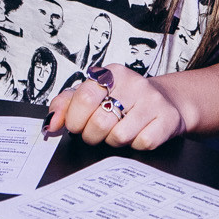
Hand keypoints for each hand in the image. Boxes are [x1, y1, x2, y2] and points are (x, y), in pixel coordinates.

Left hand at [44, 64, 184, 149]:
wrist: (166, 101)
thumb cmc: (124, 100)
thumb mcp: (94, 95)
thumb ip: (66, 105)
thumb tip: (50, 123)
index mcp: (112, 73)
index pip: (84, 97)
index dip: (74, 119)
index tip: (76, 125)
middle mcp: (134, 83)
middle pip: (99, 122)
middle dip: (92, 135)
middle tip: (97, 132)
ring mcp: (153, 101)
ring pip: (119, 136)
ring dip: (114, 141)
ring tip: (119, 130)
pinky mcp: (167, 119)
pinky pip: (141, 143)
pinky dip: (135, 145)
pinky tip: (137, 134)